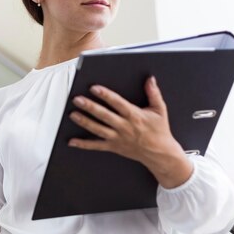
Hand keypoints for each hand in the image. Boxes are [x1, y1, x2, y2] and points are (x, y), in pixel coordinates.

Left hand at [68, 76, 192, 187]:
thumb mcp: (160, 110)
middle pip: (104, 115)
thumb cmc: (159, 131)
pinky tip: (72, 141)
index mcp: (134, 116)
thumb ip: (154, 93)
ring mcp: (117, 138)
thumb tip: (150, 79)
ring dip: (84, 122)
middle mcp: (124, 127)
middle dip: (90, 107)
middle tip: (78, 99)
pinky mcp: (113, 147)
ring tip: (73, 114)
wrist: (160, 153)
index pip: (118, 103)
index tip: (94, 88)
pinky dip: (83, 144)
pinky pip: (96, 146)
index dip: (105, 95)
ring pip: (98, 129)